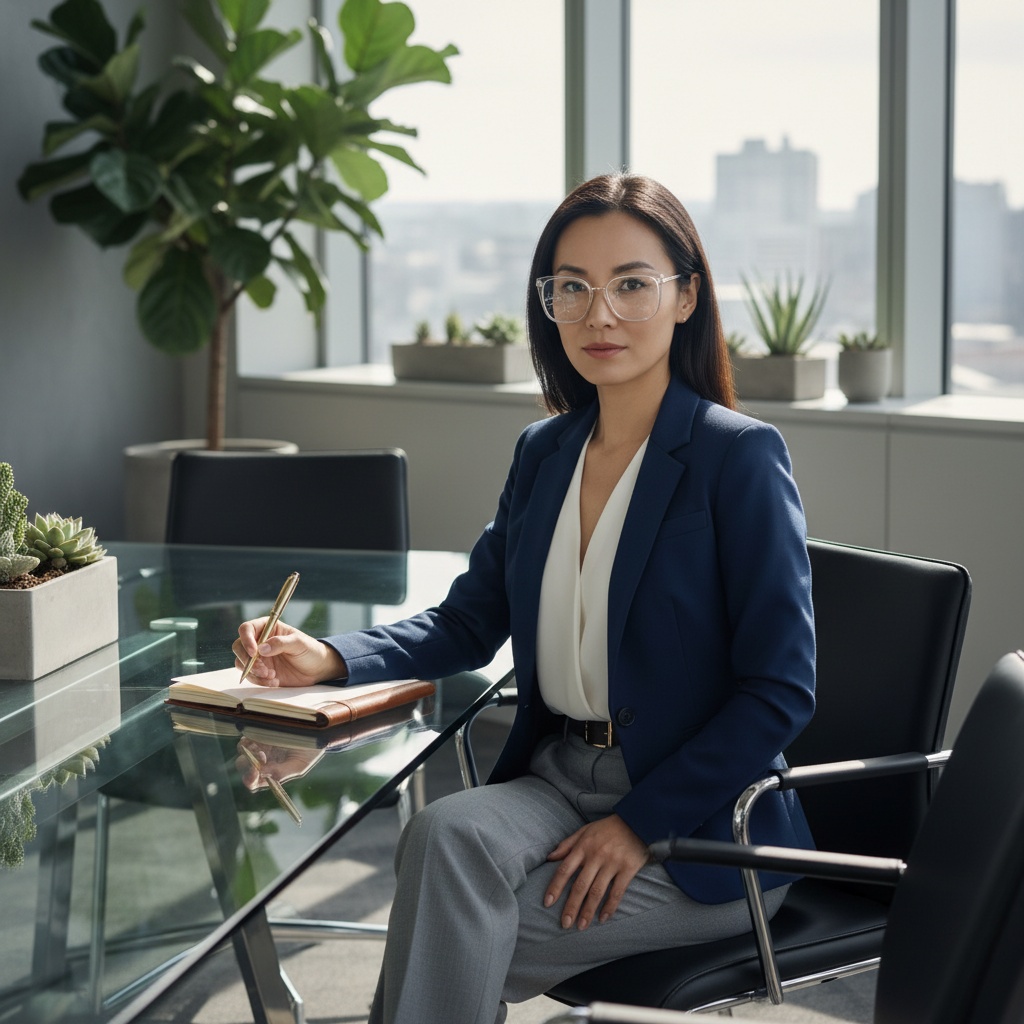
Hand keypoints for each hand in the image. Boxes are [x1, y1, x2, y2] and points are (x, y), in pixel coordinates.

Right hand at [232, 617, 345, 687]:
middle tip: (263, 669)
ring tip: (271, 676)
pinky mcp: (260, 672)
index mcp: (268, 628)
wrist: (317, 669)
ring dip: (253, 672)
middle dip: (247, 659)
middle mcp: (259, 641)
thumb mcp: (299, 643)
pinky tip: (275, 681)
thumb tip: (261, 649)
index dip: (246, 639)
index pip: (247, 628)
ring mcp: (259, 657)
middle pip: (239, 646)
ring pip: (241, 663)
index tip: (254, 652)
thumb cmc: (310, 650)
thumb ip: (281, 643)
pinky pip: (251, 676)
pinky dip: (259, 681)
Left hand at [234, 738, 324, 790]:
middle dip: (248, 762)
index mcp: (270, 773)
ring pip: (242, 751)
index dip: (250, 778)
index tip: (255, 770)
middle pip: (243, 766)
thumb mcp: (300, 764)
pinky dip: (249, 737)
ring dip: (247, 749)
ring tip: (261, 745)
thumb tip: (263, 774)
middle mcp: (262, 761)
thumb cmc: (309, 751)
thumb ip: (282, 772)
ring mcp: (260, 746)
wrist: (317, 731)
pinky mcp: (260, 732)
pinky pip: (247, 736)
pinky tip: (259, 737)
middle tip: (262, 753)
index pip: (252, 781)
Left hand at [544, 814, 649, 930]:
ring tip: (581, 926)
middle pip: (580, 885)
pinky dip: (610, 907)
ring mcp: (612, 863)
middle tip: (564, 924)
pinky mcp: (628, 869)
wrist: (637, 821)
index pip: (564, 869)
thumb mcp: (585, 830)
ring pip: (597, 892)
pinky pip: (617, 892)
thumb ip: (567, 844)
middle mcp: (596, 855)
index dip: (555, 887)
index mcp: (583, 846)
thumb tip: (549, 857)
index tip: (547, 903)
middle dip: (571, 906)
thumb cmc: (608, 828)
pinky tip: (603, 919)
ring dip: (588, 911)